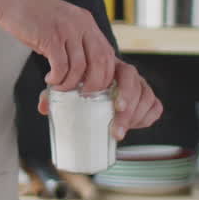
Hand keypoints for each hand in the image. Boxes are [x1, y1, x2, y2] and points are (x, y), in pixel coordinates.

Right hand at [0, 0, 116, 91]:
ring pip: (79, 67)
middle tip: (81, 93)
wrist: (9, 0)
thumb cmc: (33, 17)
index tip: (94, 87)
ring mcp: (66, 29)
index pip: (108, 53)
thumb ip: (74, 43)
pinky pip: (60, 66)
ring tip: (59, 86)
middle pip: (100, 61)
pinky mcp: (50, 36)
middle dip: (93, 84)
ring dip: (70, 83)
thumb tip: (81, 73)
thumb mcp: (62, 24)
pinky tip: (50, 78)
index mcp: (86, 22)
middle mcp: (81, 24)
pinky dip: (57, 78)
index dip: (105, 75)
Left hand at [37, 60, 162, 140]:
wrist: (94, 78)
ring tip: (119, 133)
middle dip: (130, 111)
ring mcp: (139, 86)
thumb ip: (55, 93)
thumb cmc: (80, 82)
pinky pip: (155, 107)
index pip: (126, 73)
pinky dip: (147, 117)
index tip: (116, 107)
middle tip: (116, 131)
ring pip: (148, 98)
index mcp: (113, 66)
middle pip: (138, 88)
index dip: (125, 91)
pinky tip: (134, 125)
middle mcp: (129, 75)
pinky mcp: (146, 99)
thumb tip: (43, 108)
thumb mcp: (68, 84)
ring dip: (137, 118)